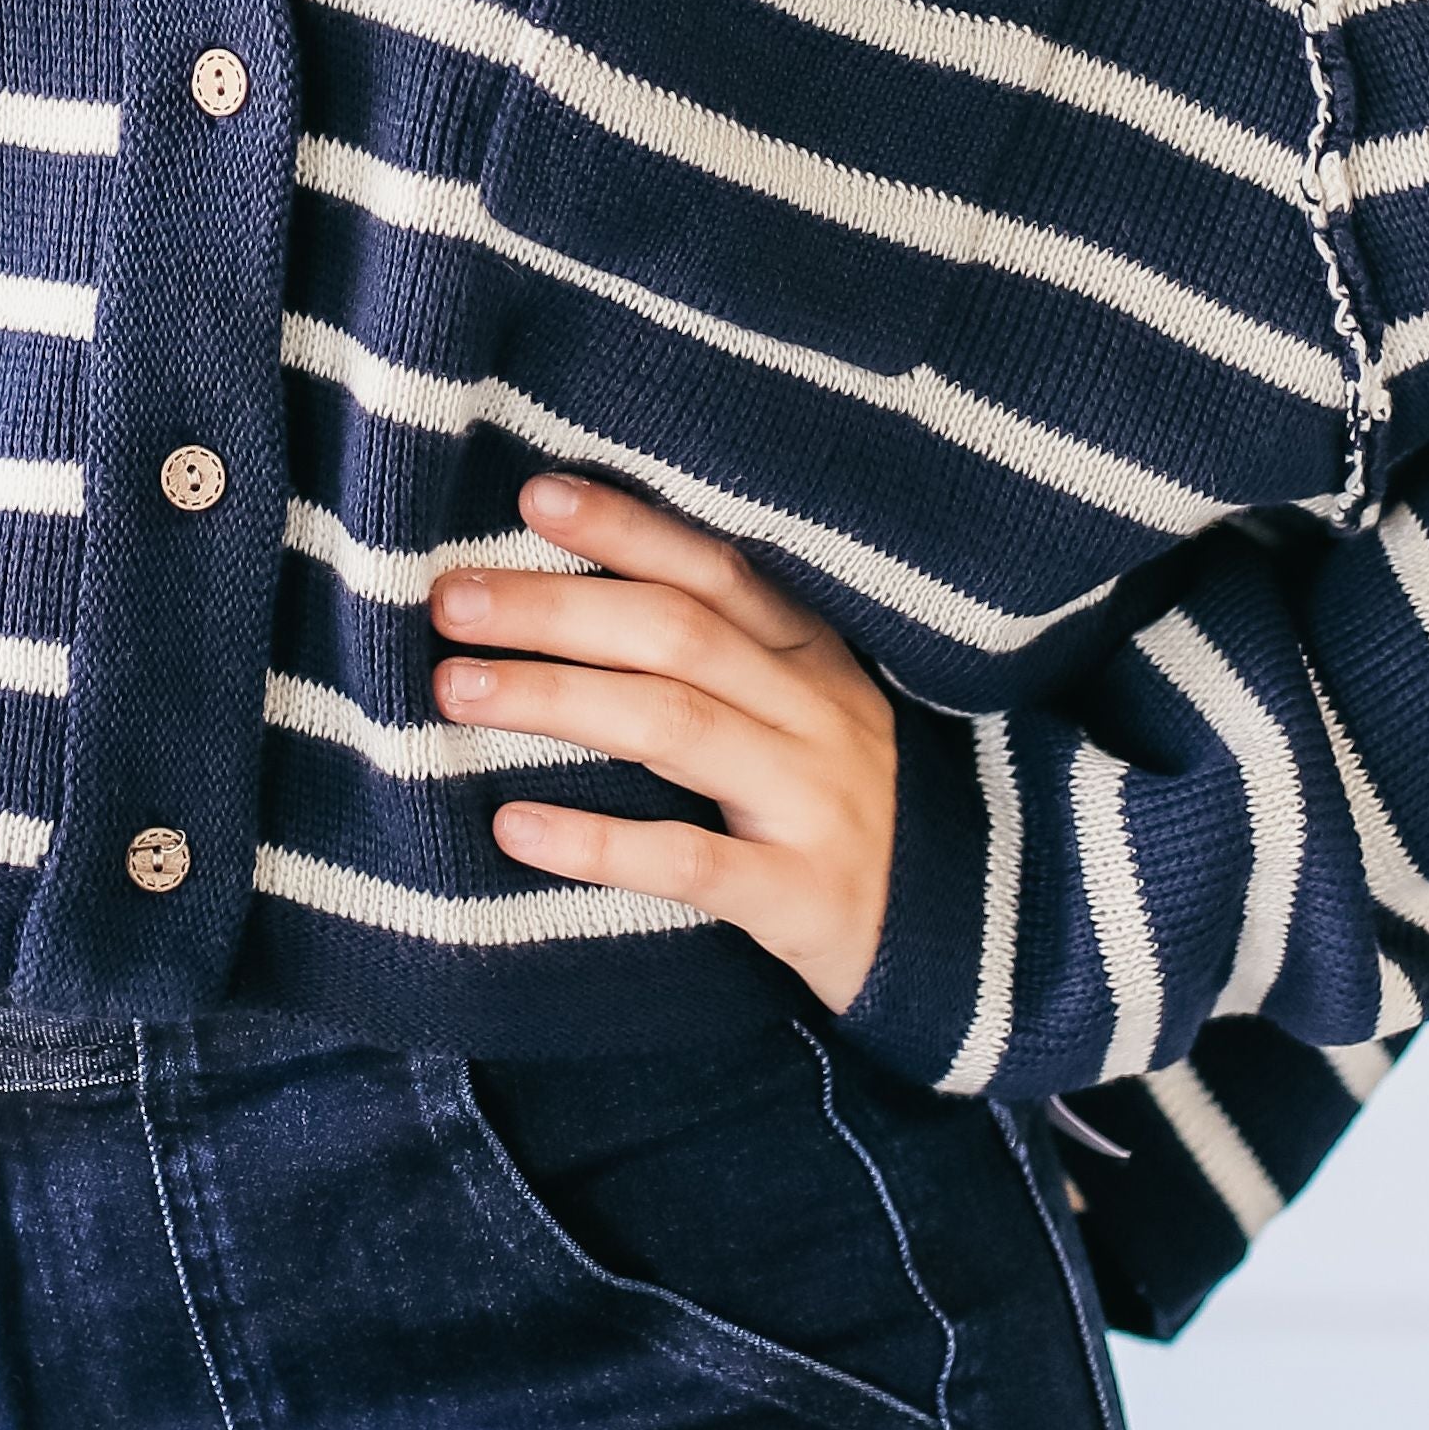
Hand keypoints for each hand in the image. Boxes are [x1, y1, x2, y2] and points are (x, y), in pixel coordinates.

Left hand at [431, 473, 897, 1014]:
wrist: (978, 934)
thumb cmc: (848, 807)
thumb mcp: (805, 713)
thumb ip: (719, 659)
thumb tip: (570, 600)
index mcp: (813, 657)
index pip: (715, 569)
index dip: (628, 527)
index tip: (534, 496)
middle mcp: (816, 714)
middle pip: (676, 636)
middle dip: (556, 609)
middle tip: (450, 601)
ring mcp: (813, 803)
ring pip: (673, 728)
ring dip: (555, 699)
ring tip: (456, 689)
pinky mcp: (801, 896)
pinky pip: (689, 861)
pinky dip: (598, 841)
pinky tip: (515, 827)